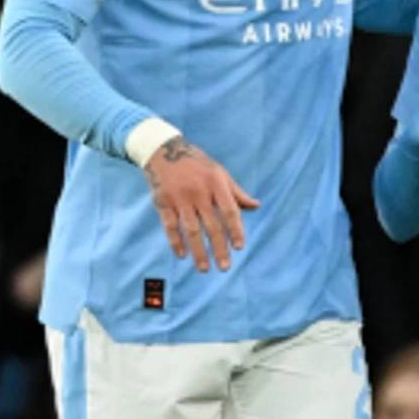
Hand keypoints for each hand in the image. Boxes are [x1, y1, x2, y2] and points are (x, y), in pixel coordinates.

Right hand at [142, 132, 258, 271]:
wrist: (163, 150)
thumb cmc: (196, 163)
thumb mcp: (219, 172)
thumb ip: (236, 192)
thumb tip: (255, 205)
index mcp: (216, 184)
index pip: (230, 211)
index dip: (235, 230)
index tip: (239, 247)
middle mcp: (199, 192)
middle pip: (211, 225)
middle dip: (218, 248)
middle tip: (225, 267)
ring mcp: (179, 199)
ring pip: (191, 229)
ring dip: (198, 251)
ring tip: (204, 268)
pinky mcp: (163, 203)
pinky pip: (170, 226)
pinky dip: (175, 242)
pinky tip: (182, 255)